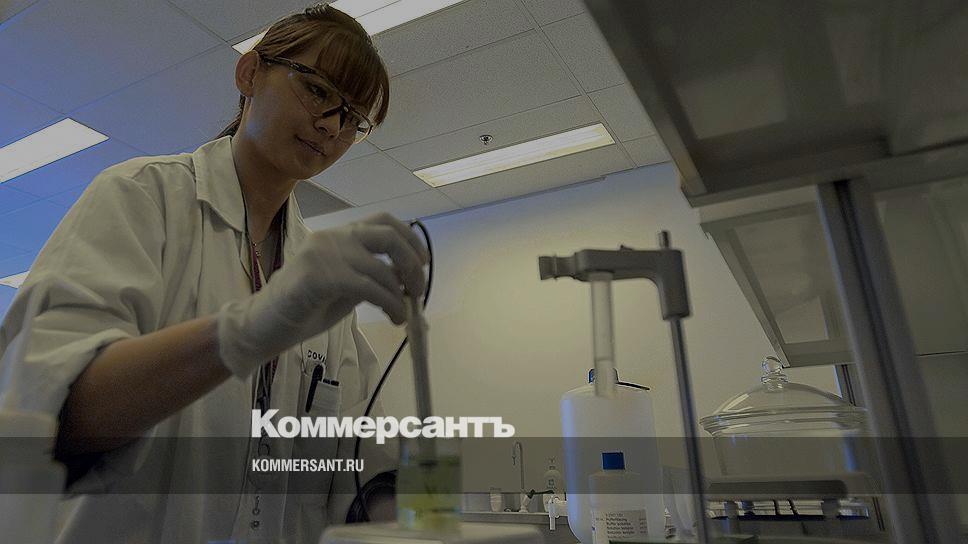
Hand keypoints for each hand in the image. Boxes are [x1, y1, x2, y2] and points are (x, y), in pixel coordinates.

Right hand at [217, 213, 428, 376]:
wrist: (263, 325)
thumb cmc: (303, 307)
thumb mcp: (344, 285)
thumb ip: (371, 275)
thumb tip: (408, 281)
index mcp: (338, 235)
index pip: (384, 221)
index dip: (410, 238)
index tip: (423, 261)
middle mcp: (333, 238)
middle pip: (389, 237)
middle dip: (412, 264)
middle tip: (418, 290)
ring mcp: (324, 254)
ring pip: (382, 269)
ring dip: (401, 295)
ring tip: (403, 316)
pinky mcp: (319, 277)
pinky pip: (369, 288)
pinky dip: (390, 304)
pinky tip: (393, 318)